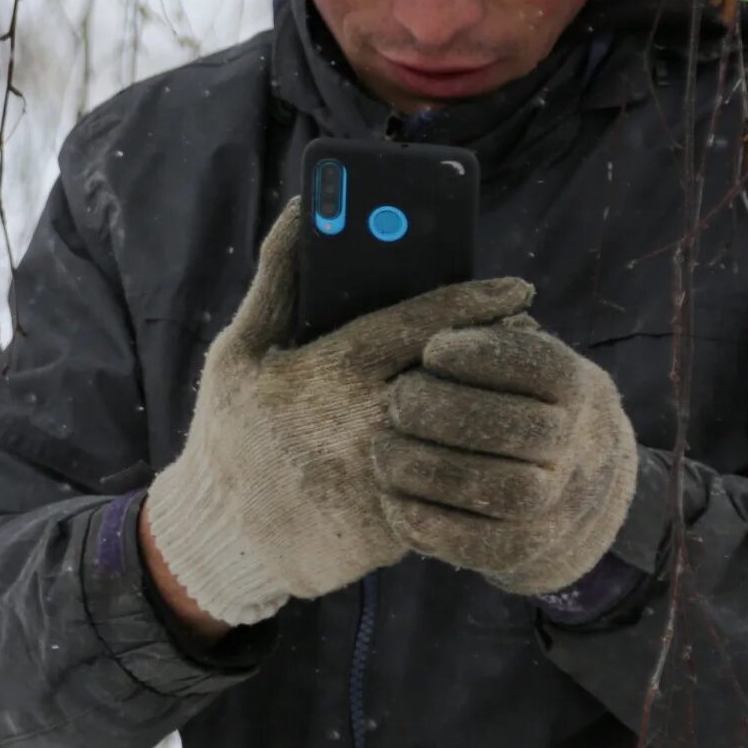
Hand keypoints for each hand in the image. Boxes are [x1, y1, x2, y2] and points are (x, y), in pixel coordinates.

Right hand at [144, 202, 531, 627]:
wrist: (223, 539)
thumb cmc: (232, 433)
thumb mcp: (237, 351)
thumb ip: (276, 277)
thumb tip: (303, 207)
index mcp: (329, 372)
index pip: (422, 324)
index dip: (477, 301)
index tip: (517, 288)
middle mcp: (363, 424)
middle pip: (458, 377)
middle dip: (499, 355)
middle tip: (525, 338)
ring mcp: (384, 480)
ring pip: (464, 436)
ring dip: (494, 410)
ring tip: (509, 392)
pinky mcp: (396, 528)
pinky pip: (449, 489)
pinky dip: (469, 463)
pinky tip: (480, 448)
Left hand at [373, 303, 638, 594]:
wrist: (574, 495)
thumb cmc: (528, 407)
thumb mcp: (528, 361)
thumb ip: (501, 331)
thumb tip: (506, 293)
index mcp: (583, 390)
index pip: (547, 369)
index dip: (485, 356)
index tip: (433, 350)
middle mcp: (584, 448)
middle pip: (525, 430)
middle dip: (448, 412)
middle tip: (398, 398)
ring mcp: (563, 506)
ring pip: (507, 492)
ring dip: (433, 470)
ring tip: (386, 450)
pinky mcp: (531, 553)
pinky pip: (483, 547)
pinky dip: (432, 524)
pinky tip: (394, 499)